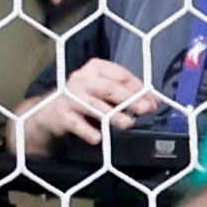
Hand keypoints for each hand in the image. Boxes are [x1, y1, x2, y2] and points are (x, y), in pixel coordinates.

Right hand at [14, 56, 164, 153]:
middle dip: (129, 99)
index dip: (139, 89)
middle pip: (109, 88)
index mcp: (96, 68)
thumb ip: (130, 94)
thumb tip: (155, 102)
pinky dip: (86, 130)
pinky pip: (75, 123)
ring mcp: (70, 96)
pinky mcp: (61, 114)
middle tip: (145, 110)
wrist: (50, 112)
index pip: (121, 76)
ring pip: (94, 105)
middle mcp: (81, 78)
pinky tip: (97, 138)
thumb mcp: (108, 93)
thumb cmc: (86, 99)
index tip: (153, 102)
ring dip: (112, 115)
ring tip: (128, 124)